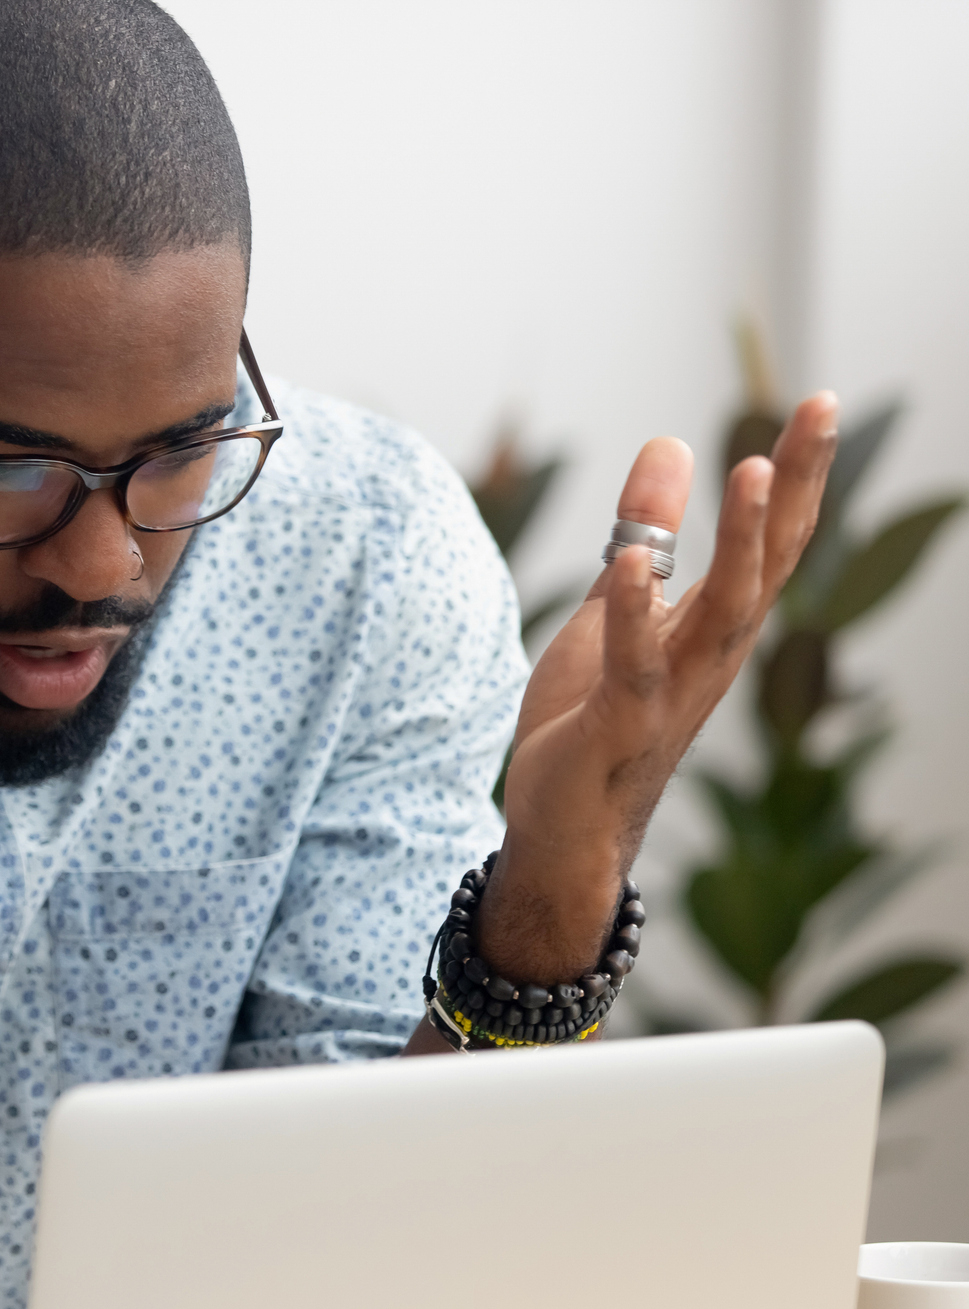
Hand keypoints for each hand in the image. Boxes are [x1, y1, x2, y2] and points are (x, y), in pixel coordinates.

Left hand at [480, 393, 839, 983]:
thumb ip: (647, 534)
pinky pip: (632, 667)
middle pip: (765, 563)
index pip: (768, 542)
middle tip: (817, 412)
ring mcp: (670, 695)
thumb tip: (670, 444)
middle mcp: (708, 658)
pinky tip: (628, 561)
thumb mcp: (617, 609)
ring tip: (747, 468)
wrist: (565, 829)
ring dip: (738, 542)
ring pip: (721, 613)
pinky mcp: (616, 728)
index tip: (818, 403)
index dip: (795, 475)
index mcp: (712, 628)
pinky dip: (631, 614)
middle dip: (792, 489)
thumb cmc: (593, 719)